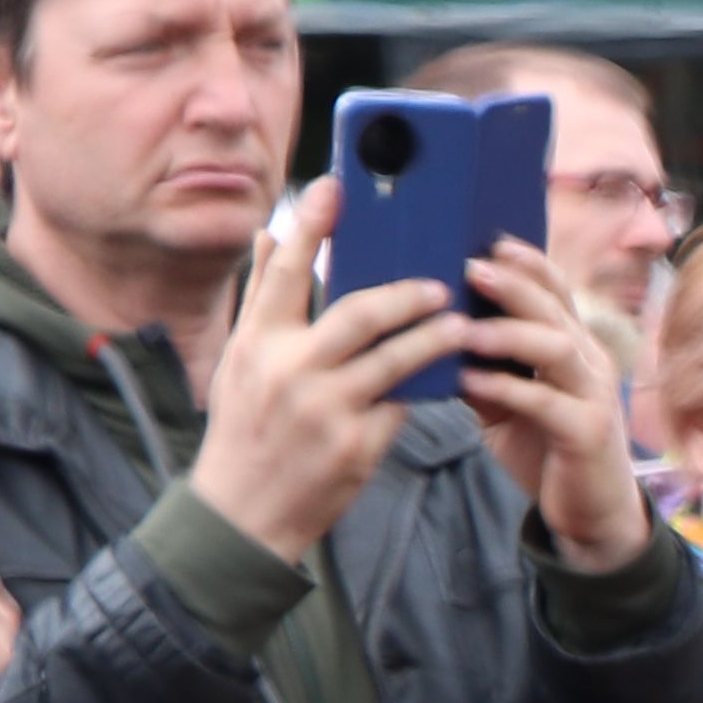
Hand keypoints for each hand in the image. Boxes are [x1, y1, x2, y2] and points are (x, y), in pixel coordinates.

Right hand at [186, 180, 459, 564]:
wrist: (242, 515)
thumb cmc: (245, 430)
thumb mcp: (240, 363)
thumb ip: (263, 299)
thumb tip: (271, 234)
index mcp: (256, 345)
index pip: (286, 274)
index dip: (311, 227)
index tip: (335, 187)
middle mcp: (288, 372)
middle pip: (360, 312)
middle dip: (408, 295)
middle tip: (440, 285)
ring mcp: (325, 410)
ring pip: (396, 360)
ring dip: (436, 339)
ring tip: (462, 326)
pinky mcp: (356, 446)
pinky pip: (404, 405)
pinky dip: (426, 388)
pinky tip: (451, 376)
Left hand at [448, 239, 654, 569]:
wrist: (590, 513)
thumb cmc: (547, 450)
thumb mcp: (507, 405)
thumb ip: (483, 369)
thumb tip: (433, 338)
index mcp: (573, 347)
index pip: (556, 291)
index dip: (528, 263)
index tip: (489, 241)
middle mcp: (590, 362)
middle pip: (555, 308)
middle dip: (513, 284)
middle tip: (469, 268)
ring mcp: (594, 395)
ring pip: (557, 347)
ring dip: (508, 333)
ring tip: (463, 329)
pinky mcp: (589, 432)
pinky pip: (547, 402)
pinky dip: (507, 389)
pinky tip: (470, 383)